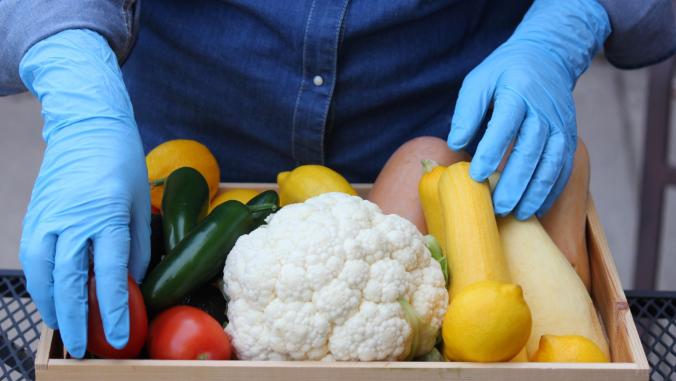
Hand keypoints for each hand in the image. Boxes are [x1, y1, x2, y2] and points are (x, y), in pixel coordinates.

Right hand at [18, 29, 149, 356]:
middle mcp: (72, 219)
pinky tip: (49, 296)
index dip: (114, 310)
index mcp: (106, 214)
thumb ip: (137, 245)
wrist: (86, 125)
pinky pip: (32, 257)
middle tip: (81, 348)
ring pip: (43, 273)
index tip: (118, 337)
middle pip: (70, 281)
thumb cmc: (121, 161)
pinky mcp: (34, 214)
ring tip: (63, 328)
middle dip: (76, 320)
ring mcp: (48, 217)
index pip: (110, 273)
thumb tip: (131, 281)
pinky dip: (39, 282)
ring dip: (52, 305)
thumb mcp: (140, 202)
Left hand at [447, 0, 609, 218]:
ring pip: (552, 163)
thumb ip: (468, 111)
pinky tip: (537, 208)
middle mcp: (544, 111)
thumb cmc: (505, 73)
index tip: (475, 175)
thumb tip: (455, 144)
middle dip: (515, 182)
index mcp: (518, 92)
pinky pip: (564, 168)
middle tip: (498, 208)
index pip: (505, 125)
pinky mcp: (570, 137)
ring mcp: (561, 125)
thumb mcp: (480, 80)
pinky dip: (552, 190)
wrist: (549, 57)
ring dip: (536, 192)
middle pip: (531, 150)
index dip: (491, 152)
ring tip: (518, 215)